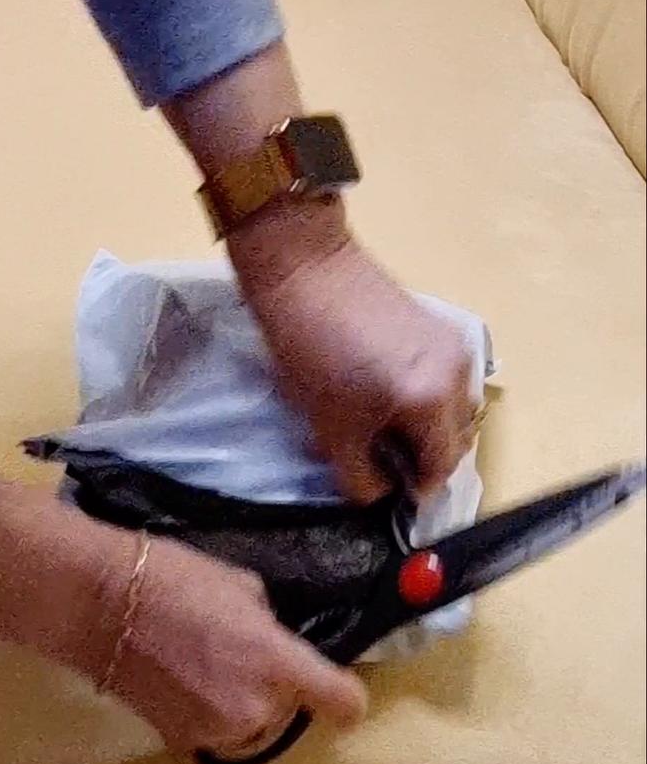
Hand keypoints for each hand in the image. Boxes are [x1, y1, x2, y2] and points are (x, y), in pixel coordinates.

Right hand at [83, 534, 366, 754]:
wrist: (98, 603)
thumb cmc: (175, 578)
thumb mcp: (243, 587)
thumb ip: (269, 627)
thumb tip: (272, 643)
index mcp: (278, 663)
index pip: (343, 703)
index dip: (345, 697)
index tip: (335, 688)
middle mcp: (255, 709)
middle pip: (289, 712)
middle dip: (273, 688)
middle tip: (236, 652)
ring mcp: (216, 731)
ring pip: (251, 724)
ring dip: (240, 702)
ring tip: (204, 664)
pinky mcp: (180, 743)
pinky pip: (214, 730)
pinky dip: (207, 711)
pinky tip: (180, 679)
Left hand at [230, 205, 474, 502]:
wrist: (305, 269)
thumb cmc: (311, 352)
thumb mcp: (330, 429)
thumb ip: (361, 477)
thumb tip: (382, 494)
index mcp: (433, 402)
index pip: (441, 469)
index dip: (415, 489)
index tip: (388, 490)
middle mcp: (458, 375)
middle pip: (455, 441)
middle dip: (425, 459)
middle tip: (383, 460)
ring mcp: (454, 347)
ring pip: (453, 412)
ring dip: (427, 430)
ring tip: (383, 427)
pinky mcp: (440, 327)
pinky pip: (445, 382)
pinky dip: (426, 401)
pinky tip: (388, 395)